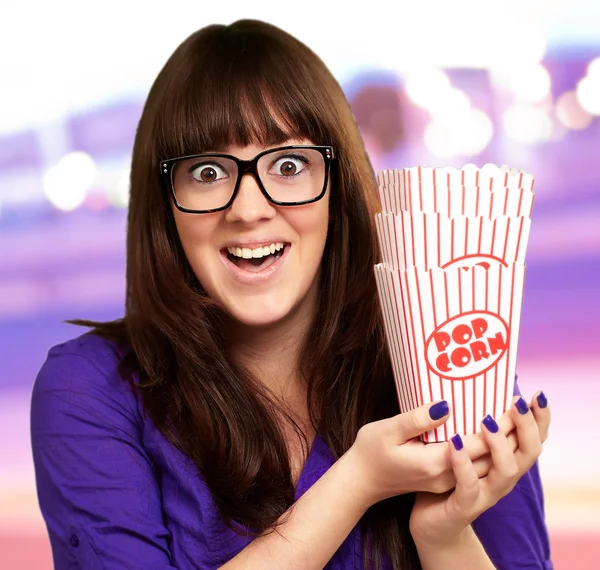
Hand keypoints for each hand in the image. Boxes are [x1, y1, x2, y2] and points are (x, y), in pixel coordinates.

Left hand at [408, 391, 550, 548]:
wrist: (430, 523)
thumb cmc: (447, 477)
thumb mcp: (462, 446)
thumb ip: (472, 424)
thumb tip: (477, 388)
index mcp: (503, 461)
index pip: (531, 438)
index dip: (539, 419)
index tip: (538, 394)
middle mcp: (501, 477)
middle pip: (528, 452)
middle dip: (526, 426)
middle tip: (517, 402)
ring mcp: (485, 493)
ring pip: (506, 471)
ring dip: (499, 444)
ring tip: (488, 420)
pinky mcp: (464, 506)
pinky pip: (468, 487)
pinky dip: (464, 465)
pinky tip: (454, 444)